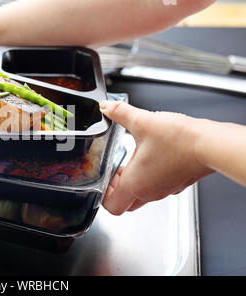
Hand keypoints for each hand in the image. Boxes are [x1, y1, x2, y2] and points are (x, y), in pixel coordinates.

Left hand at [100, 100, 212, 214]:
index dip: (103, 194)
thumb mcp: (142, 121)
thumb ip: (120, 113)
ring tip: (133, 160)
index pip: (112, 206)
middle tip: (115, 169)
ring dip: (133, 181)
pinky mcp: (177, 184)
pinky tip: (152, 157)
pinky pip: (158, 187)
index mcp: (135, 184)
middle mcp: (149, 192)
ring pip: (142, 196)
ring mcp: (165, 190)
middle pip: (126, 203)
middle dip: (117, 189)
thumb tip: (107, 107)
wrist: (211, 144)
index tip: (104, 177)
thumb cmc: (179, 140)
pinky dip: (150, 177)